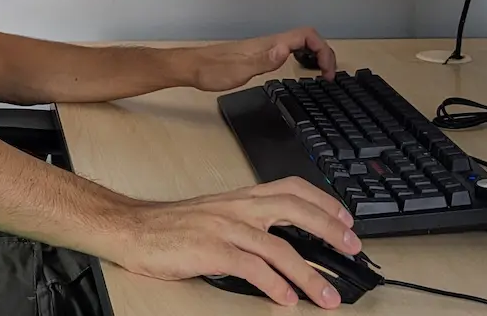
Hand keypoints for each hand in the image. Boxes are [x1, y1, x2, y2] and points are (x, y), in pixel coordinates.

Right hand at [112, 176, 360, 308]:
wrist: (134, 228)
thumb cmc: (172, 226)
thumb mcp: (215, 215)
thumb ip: (247, 224)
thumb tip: (284, 244)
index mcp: (239, 197)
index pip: (289, 187)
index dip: (322, 201)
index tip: (345, 218)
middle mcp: (236, 207)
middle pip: (293, 209)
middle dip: (328, 228)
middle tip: (352, 248)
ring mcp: (224, 227)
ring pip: (279, 247)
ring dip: (310, 274)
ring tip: (329, 296)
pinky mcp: (211, 249)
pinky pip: (251, 267)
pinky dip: (274, 284)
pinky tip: (286, 299)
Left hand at [183, 27, 336, 92]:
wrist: (192, 67)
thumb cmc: (212, 71)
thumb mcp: (239, 71)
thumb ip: (264, 60)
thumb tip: (286, 49)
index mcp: (268, 44)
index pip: (305, 35)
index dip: (323, 49)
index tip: (327, 73)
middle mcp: (269, 42)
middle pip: (306, 37)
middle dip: (324, 52)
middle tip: (329, 76)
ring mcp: (264, 47)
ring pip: (298, 43)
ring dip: (315, 54)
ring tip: (322, 73)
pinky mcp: (259, 54)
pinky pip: (289, 50)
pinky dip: (303, 57)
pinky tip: (300, 70)